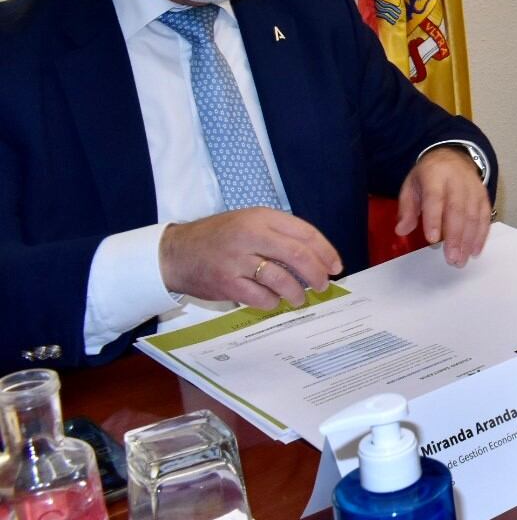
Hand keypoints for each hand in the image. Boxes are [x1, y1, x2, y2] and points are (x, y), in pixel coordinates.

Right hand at [159, 209, 342, 310]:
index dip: (326, 251)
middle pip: (298, 255)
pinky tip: (274, 301)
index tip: (336, 266)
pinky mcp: (226, 284)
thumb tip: (316, 256)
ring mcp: (237, 261)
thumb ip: (279, 233)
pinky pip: (260, 297)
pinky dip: (273, 302)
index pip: (305, 232)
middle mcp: (250, 236)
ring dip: (297, 292)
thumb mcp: (249, 222)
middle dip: (317, 274)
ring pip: (282, 279)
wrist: (176, 252)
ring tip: (300, 298)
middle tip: (323, 285)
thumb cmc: (218, 237)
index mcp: (260, 217)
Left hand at [396, 146, 491, 266]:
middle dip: (455, 236)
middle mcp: (456, 180)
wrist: (453, 156)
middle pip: (457, 209)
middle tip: (452, 258)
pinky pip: (485, 216)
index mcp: (434, 176)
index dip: (434, 219)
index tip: (432, 240)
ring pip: (474, 215)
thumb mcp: (411, 186)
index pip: (435, 197)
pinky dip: (481, 235)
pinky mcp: (483, 195)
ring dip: (469, 240)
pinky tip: (475, 250)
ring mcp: (473, 188)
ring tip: (461, 259)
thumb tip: (402, 230)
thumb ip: (407, 209)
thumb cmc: (429, 176)